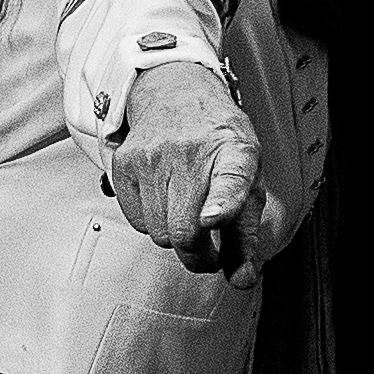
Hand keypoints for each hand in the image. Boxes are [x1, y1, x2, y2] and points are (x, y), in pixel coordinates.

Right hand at [114, 61, 262, 276]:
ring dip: (174, 235)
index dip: (222, 204)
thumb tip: (242, 279)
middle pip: (184, 231)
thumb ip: (246, 237)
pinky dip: (151, 222)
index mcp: (235, 154)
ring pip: (158, 233)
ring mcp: (154, 155)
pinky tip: (164, 198)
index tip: (211, 218)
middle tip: (209, 247)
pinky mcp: (125, 162)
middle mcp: (192, 151)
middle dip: (197, 253)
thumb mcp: (249, 183)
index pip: (229, 180)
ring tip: (186, 212)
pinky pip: (135, 221)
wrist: (177, 94)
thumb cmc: (218, 143)